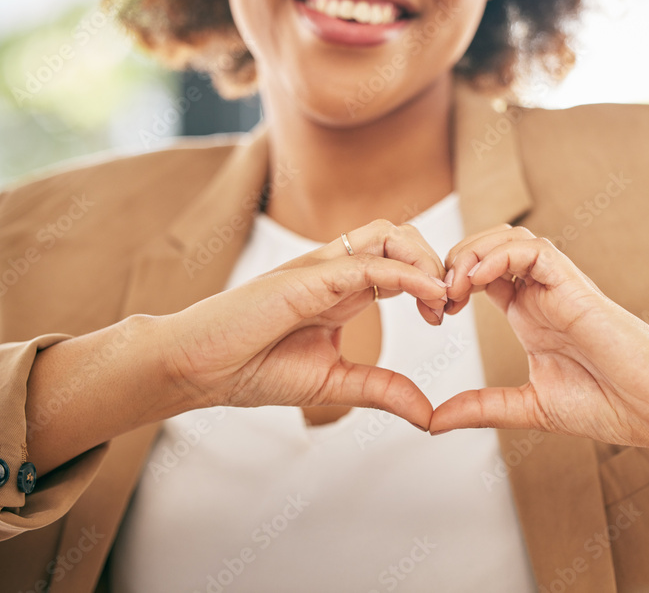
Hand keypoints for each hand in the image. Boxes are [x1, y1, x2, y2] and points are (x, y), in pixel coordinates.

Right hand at [162, 220, 447, 428]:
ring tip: (441, 298)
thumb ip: (382, 390)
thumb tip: (428, 416)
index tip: (446, 315)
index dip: (431, 280)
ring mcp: (319, 269)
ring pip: (386, 234)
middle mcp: (334, 271)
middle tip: (451, 304)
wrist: (197, 369)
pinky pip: (365, 263)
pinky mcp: (306, 278)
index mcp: (342, 290)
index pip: (400, 261)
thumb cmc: (253, 369)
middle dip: (436, 261)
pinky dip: (404, 274)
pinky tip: (428, 296)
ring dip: (424, 259)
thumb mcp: (333, 383)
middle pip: (400, 235)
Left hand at [429, 226, 648, 449]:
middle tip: (436, 297)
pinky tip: (478, 280)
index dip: (449, 282)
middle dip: (453, 261)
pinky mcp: (576, 286)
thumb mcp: (529, 408)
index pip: (481, 274)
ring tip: (453, 288)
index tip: (433, 314)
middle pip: (489, 246)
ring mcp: (559, 287)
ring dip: (473, 252)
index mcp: (529, 315)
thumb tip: (432, 422)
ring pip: (509, 237)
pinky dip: (500, 255)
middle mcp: (542, 294)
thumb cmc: (611, 405)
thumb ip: (482, 408)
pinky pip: (534, 250)